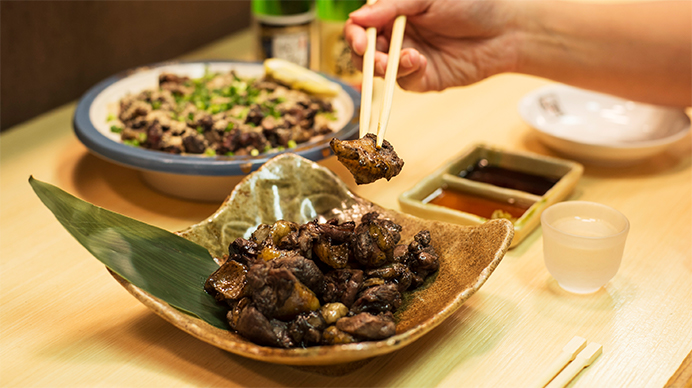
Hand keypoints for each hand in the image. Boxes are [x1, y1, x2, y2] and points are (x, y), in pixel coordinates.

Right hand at [344, 0, 518, 91]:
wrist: (505, 30)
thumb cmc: (471, 4)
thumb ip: (391, 7)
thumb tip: (357, 18)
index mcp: (394, 13)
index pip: (361, 26)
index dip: (354, 34)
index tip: (359, 41)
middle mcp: (397, 36)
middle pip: (364, 53)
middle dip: (364, 56)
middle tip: (372, 56)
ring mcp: (409, 59)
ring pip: (380, 70)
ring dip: (384, 66)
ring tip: (406, 57)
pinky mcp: (423, 79)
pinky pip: (404, 82)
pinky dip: (407, 72)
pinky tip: (420, 61)